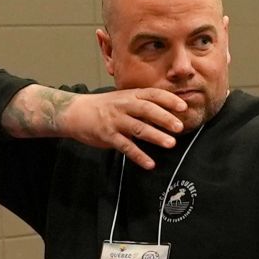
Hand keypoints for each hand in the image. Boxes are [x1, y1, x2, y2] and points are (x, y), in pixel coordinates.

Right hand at [59, 88, 187, 168]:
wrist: (75, 112)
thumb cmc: (106, 107)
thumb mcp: (125, 100)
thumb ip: (144, 106)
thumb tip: (171, 115)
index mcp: (131, 95)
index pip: (153, 94)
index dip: (169, 100)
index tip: (184, 107)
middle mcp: (124, 106)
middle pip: (147, 110)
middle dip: (164, 118)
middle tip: (180, 128)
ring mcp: (115, 120)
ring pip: (138, 128)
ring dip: (155, 136)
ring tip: (171, 144)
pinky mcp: (107, 135)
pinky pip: (125, 146)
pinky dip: (138, 155)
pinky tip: (150, 164)